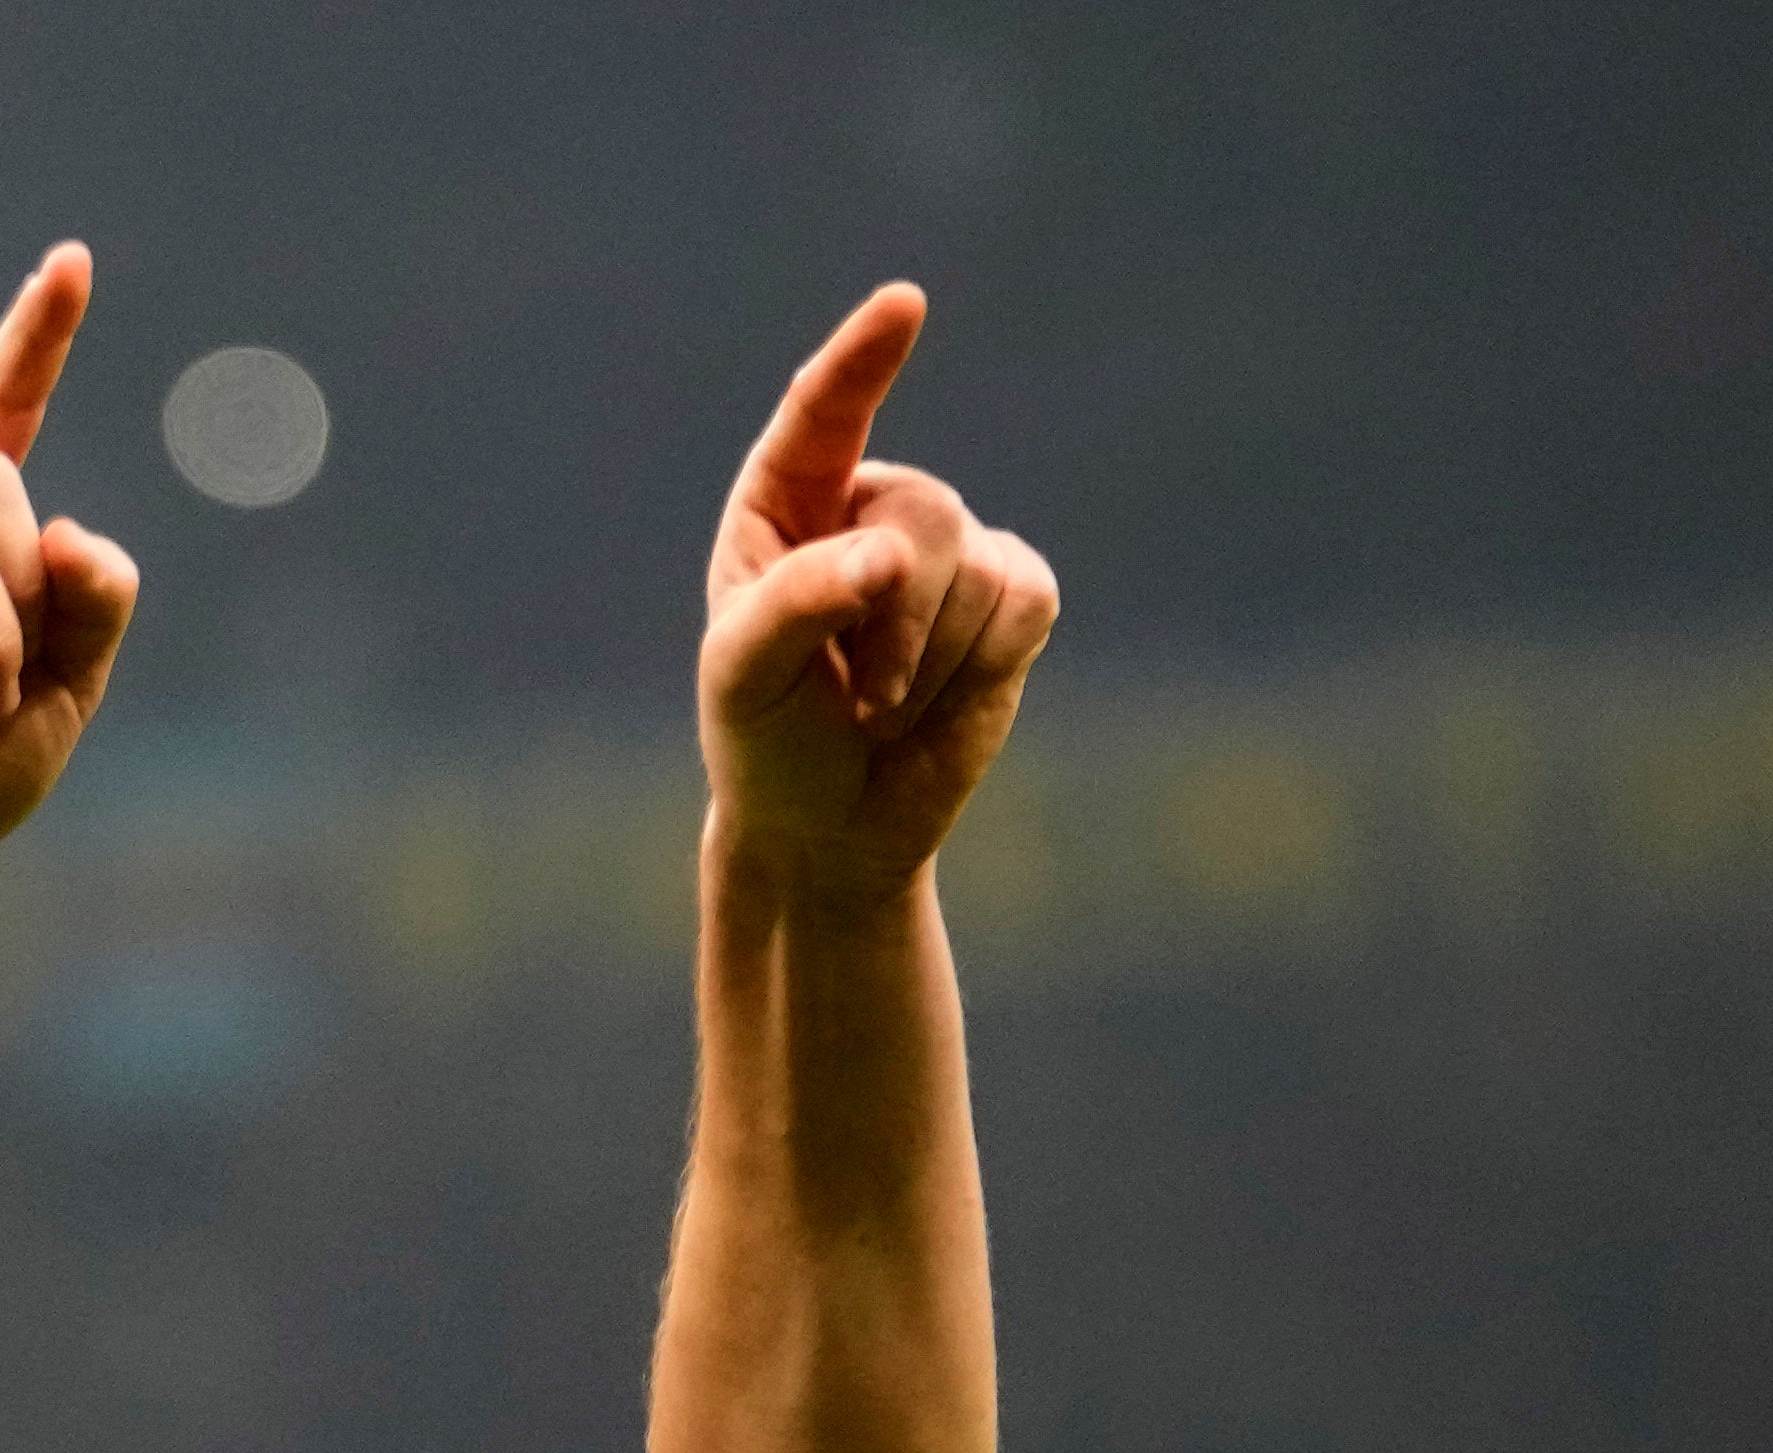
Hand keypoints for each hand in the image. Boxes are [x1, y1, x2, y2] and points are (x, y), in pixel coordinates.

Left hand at [698, 284, 1061, 899]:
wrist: (831, 826)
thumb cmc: (766, 740)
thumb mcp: (745, 677)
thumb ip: (798, 603)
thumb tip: (888, 554)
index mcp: (785, 506)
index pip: (824, 416)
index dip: (864, 360)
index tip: (904, 305)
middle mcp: (869, 508)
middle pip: (924, 515)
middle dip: (895, 621)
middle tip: (854, 701)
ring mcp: (950, 547)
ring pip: (977, 563)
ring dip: (931, 658)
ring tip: (883, 706)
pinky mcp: (1012, 597)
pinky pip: (1026, 600)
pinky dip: (985, 664)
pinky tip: (943, 698)